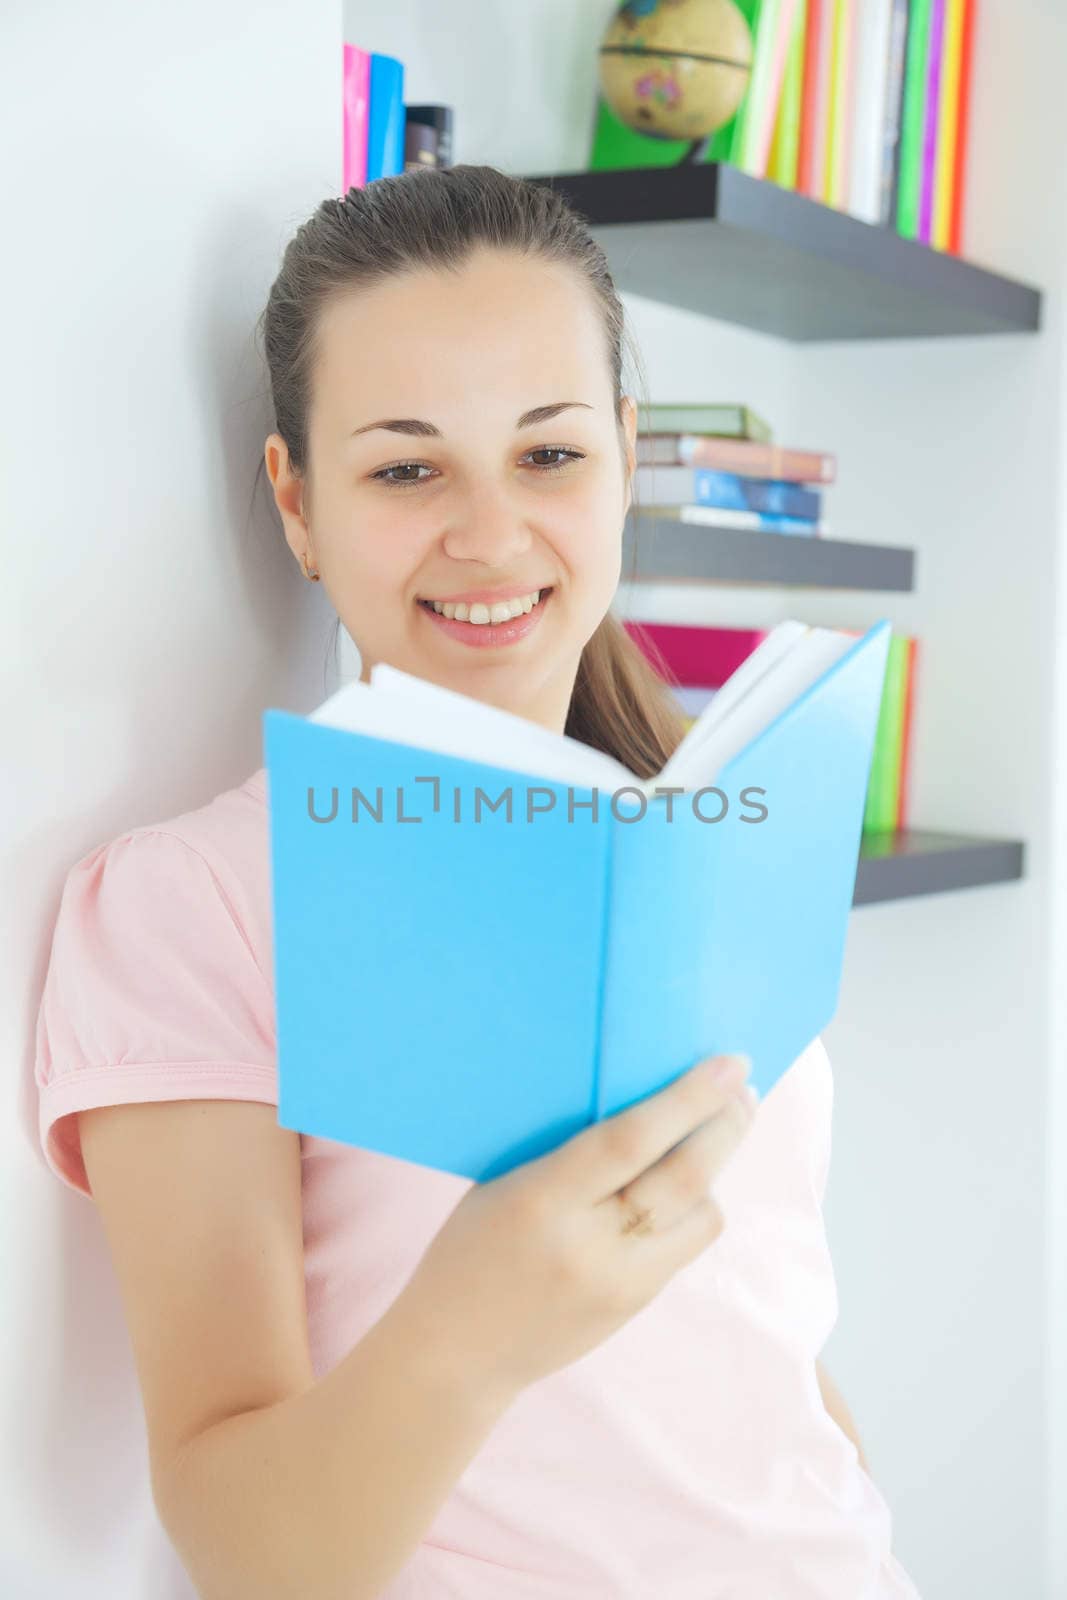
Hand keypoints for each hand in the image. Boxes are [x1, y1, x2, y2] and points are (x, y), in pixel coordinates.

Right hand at [395, 1053, 756, 1403]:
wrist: (456, 1353)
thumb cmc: (470, 1247)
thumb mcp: (503, 1183)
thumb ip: (567, 1148)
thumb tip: (642, 1098)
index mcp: (541, 1201)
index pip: (631, 1140)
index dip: (687, 1099)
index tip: (728, 1064)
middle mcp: (589, 1246)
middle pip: (684, 1177)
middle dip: (726, 1126)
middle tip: (744, 1088)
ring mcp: (619, 1283)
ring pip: (701, 1214)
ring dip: (715, 1169)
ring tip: (714, 1132)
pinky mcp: (636, 1306)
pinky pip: (686, 1243)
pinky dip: (693, 1206)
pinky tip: (682, 1184)